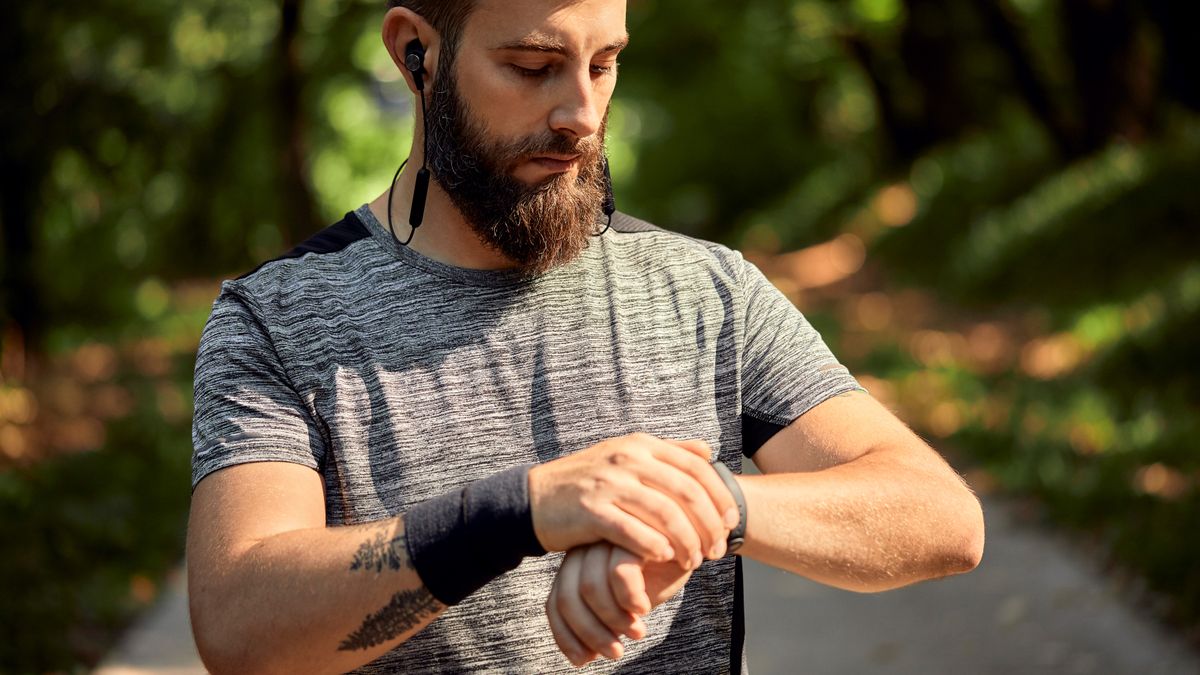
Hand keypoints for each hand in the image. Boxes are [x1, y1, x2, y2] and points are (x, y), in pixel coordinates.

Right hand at [529, 433, 737, 568]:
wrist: (535, 498)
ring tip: (694, 562)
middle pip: (686, 492)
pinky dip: (655, 546)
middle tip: (716, 551)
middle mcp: (628, 458)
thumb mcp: (627, 456)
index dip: (719, 498)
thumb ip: (668, 452)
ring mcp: (609, 483)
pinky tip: (664, 559)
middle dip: (708, 525)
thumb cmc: (589, 482)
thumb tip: (707, 451)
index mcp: (641, 445)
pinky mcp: (592, 510)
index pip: (697, 468)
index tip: (730, 524)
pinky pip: (633, 531)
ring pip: (665, 514)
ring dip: (686, 542)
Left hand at [546, 542, 693, 666]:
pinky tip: (644, 608)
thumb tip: (582, 657)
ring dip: (613, 620)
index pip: (555, 602)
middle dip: (590, 633)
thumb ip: (601, 618)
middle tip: (616, 652)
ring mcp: (606, 537)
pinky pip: (619, 571)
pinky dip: (630, 598)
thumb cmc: (659, 573)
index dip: (565, 635)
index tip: (584, 660)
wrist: (693, 543)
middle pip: (568, 597)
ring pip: (590, 587)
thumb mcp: (625, 599)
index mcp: (578, 562)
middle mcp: (586, 546)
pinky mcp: (632, 532)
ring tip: (637, 632)